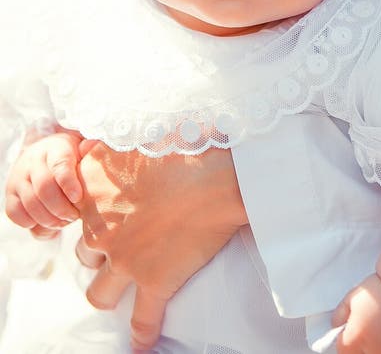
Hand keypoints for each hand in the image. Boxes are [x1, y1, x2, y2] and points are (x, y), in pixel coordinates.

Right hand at [5, 129, 82, 237]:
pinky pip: (15, 213)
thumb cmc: (70, 158)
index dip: (68, 183)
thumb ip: (89, 150)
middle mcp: (33, 161)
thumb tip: (90, 146)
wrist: (44, 155)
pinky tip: (46, 222)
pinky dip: (32, 223)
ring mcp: (19, 177)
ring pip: (31, 204)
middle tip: (74, 216)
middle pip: (44, 189)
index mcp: (55, 148)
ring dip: (50, 220)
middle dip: (62, 208)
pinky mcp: (10, 194)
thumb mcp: (82, 150)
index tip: (78, 198)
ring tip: (64, 221)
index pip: (59, 165)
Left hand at [76, 142, 246, 350]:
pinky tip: (142, 344)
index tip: (107, 211)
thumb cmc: (182, 145)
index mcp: (92, 191)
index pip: (75, 210)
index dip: (92, 212)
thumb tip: (90, 150)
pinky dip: (141, 335)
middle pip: (85, 250)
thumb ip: (104, 149)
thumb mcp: (131, 135)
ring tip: (119, 288)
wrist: (216, 174)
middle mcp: (100, 229)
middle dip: (99, 248)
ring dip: (106, 289)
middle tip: (121, 240)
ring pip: (99, 291)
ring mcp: (125, 260)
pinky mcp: (154, 282)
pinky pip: (142, 320)